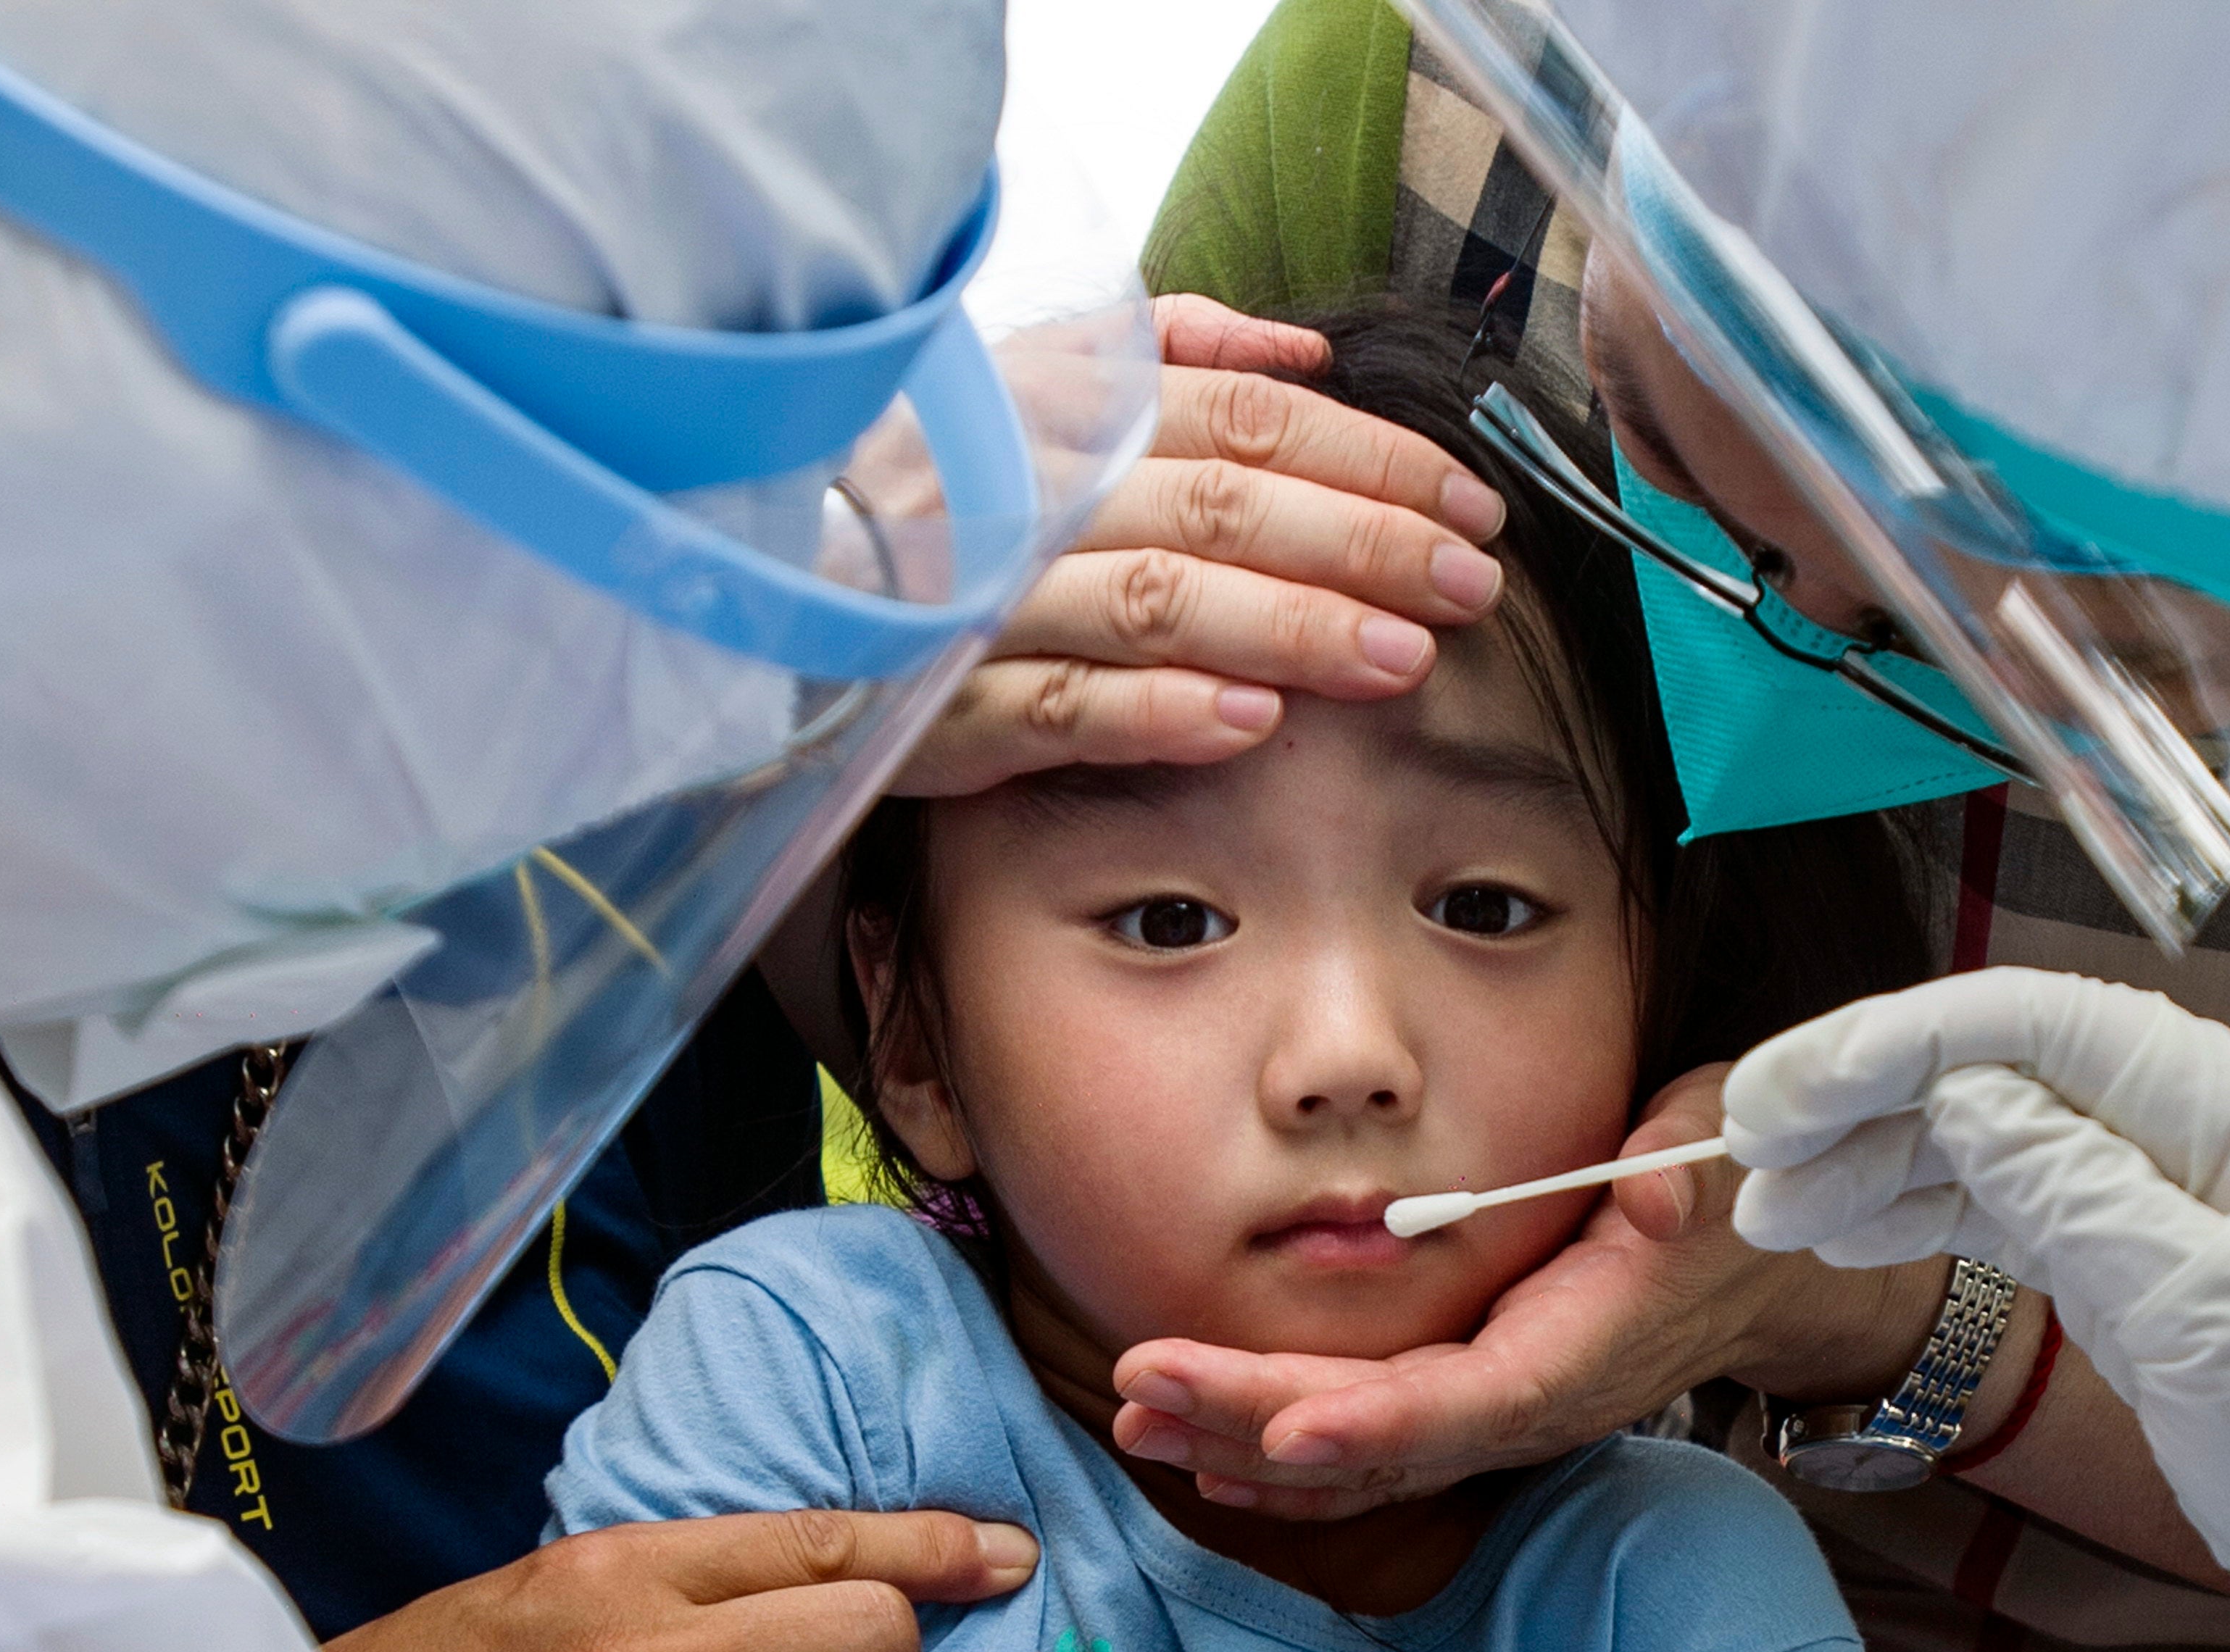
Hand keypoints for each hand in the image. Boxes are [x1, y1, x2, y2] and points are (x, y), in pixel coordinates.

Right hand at [893, 298, 1510, 797]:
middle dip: (1360, 543)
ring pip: (1154, 603)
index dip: (1366, 456)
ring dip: (1287, 628)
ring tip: (1397, 659)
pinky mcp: (940, 707)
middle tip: (1467, 586)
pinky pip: (1060, 705)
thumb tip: (1305, 351)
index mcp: (1063, 412)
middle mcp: (1026, 493)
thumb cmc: (936, 503)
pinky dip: (1160, 711)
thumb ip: (1170, 361)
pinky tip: (1250, 722)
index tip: (1469, 504)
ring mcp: (981, 601)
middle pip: (1218, 505)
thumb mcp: (1038, 400)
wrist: (760, 596)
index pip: (1241, 417)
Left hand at [1111, 1067, 1950, 1523]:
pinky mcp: (1467, 1410)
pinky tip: (1203, 1451)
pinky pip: (1365, 1454)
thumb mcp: (1731, 1156)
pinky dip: (1280, 1461)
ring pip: (1359, 1461)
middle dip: (1254, 1424)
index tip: (1282, 1431)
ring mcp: (1494, 1418)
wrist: (1763, 1268)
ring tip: (1136, 1421)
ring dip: (1241, 1448)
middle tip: (1140, 1392)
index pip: (1470, 1405)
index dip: (1377, 1426)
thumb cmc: (1737, 1193)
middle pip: (1382, 1442)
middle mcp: (1530, 1406)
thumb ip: (1689, 1174)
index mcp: (1584, 1348)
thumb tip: (1655, 1194)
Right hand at [1725, 970, 2229, 1651]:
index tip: (1793, 1090)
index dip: (1903, 1044)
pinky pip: (2008, 1213)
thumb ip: (2085, 1197)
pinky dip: (1920, 1218)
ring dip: (1873, 1165)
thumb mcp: (2211, 1319)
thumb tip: (1967, 1101)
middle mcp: (2194, 1136)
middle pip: (1998, 1073)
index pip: (2041, 1028)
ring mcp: (2161, 1202)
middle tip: (1742, 1145)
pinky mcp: (2136, 1273)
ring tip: (1769, 1207)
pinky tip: (1841, 1234)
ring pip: (1988, 1144)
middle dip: (1863, 1099)